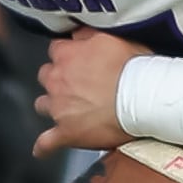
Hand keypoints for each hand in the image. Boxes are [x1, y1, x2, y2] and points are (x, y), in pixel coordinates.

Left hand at [36, 26, 144, 151]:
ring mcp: (59, 109)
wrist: (141, 101)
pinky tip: (42, 149)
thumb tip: (76, 33)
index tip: (77, 59)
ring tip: (65, 109)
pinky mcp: (66, 133)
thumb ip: (89, 34)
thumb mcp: (112, 38)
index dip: (67, 54)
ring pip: (42, 105)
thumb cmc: (132, 69)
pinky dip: (44, 147)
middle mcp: (57, 80)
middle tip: (75, 83)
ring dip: (51, 105)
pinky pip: (47, 142)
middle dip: (56, 79)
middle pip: (45, 76)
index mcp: (67, 56)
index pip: (56, 49)